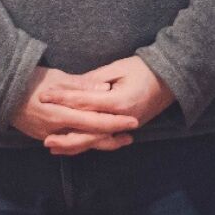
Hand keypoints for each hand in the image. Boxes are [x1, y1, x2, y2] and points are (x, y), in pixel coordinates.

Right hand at [8, 67, 140, 154]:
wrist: (3, 92)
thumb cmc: (33, 80)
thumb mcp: (58, 77)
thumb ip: (82, 86)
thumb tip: (105, 90)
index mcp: (60, 113)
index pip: (94, 121)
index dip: (114, 123)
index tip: (132, 122)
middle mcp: (55, 129)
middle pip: (88, 139)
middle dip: (111, 139)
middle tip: (130, 136)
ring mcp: (48, 136)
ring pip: (78, 145)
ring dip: (99, 144)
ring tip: (117, 140)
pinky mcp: (43, 137)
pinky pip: (67, 144)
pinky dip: (82, 144)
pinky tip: (94, 141)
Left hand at [39, 56, 176, 155]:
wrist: (171, 79)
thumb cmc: (144, 68)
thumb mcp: (118, 67)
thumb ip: (94, 79)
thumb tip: (71, 86)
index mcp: (119, 100)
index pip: (84, 102)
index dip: (62, 99)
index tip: (44, 96)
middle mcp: (121, 118)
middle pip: (88, 131)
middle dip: (65, 134)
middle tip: (43, 137)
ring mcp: (125, 126)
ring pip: (95, 140)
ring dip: (73, 145)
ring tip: (52, 146)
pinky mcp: (127, 129)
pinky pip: (104, 140)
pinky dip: (88, 144)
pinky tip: (73, 146)